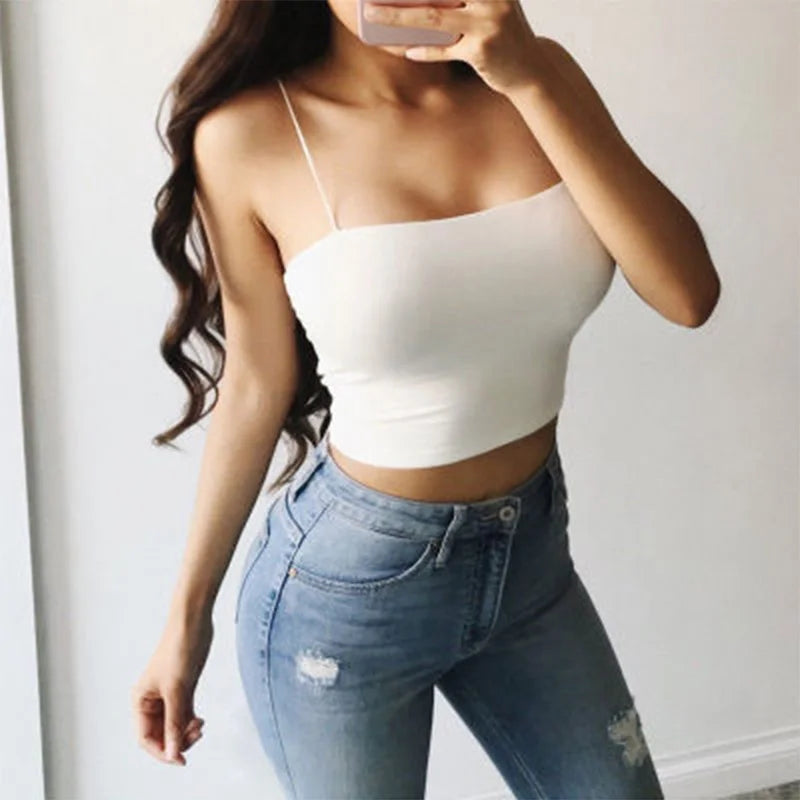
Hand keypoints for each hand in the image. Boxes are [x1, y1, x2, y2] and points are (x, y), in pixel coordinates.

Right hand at [131, 612, 211, 765]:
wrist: (193, 621)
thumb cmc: (179, 647)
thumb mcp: (177, 689)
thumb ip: (175, 722)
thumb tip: (174, 751)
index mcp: (140, 699)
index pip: (146, 738)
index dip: (162, 751)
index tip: (181, 759)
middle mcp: (151, 699)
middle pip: (160, 734)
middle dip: (177, 740)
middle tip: (196, 735)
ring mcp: (167, 694)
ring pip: (174, 724)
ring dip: (186, 731)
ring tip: (200, 726)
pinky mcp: (182, 687)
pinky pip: (184, 713)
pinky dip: (191, 720)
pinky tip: (200, 721)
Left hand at [363, 0, 547, 93]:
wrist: (532, 70)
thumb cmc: (503, 34)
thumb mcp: (488, 5)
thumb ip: (458, 0)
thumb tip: (412, 0)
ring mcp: (487, 23)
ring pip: (432, 18)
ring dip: (397, 16)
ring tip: (371, 15)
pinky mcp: (481, 51)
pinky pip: (444, 50)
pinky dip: (425, 51)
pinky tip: (407, 51)